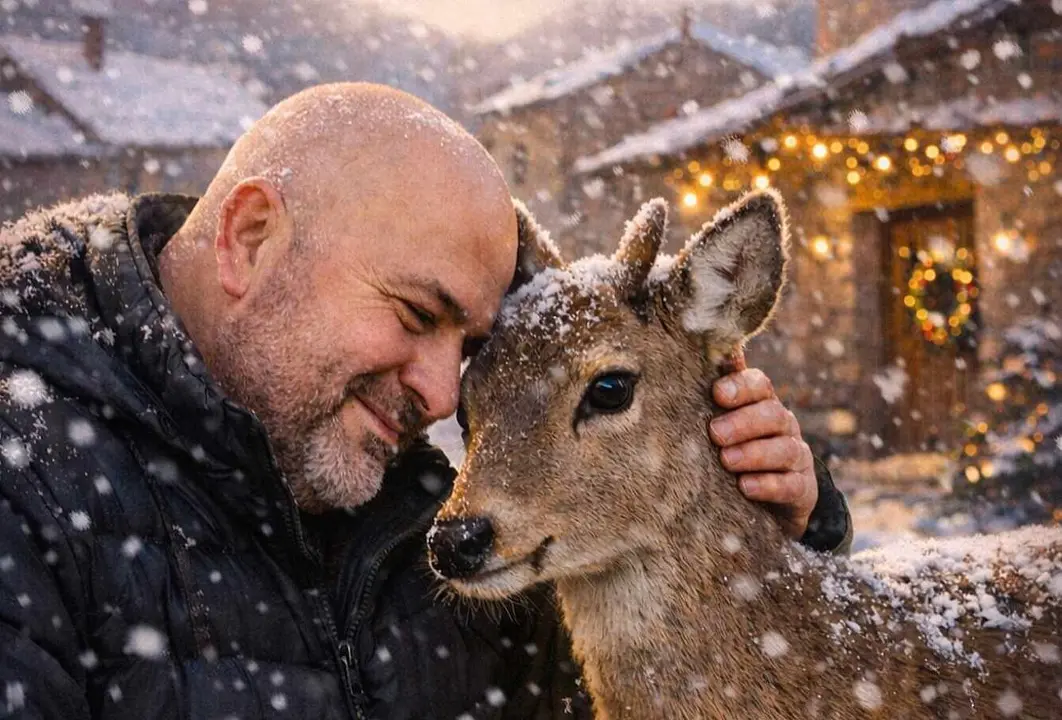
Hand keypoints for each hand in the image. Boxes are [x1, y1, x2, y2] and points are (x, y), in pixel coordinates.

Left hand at [708, 351, 815, 538]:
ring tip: (727, 461)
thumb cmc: (736, 447)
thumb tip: (705, 344)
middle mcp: (783, 425)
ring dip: (754, 453)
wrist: (769, 498)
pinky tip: (745, 488)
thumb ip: (717, 389)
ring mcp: (796, 457)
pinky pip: (792, 485)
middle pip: (772, 414)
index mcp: (762, 403)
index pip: (759, 385)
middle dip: (743, 422)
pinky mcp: (803, 488)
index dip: (740, 386)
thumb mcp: (724, 419)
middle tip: (715, 433)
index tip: (717, 394)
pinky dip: (768, 485)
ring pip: (784, 449)